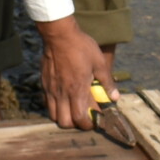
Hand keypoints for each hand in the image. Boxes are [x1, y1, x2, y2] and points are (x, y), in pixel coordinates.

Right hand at [36, 15, 117, 130]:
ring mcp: (51, 89)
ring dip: (64, 116)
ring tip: (73, 108)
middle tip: (84, 115)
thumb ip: (107, 82)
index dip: (88, 124)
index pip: (80, 118)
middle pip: (64, 122)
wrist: (59, 34)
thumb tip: (115, 97)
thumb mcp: (99, 63)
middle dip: (75, 123)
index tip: (95, 119)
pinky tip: (64, 97)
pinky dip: (55, 106)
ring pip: (53, 115)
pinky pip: (47, 103)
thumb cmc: (81, 47)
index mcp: (77, 90)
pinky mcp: (44, 84)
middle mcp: (62, 93)